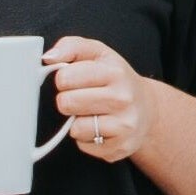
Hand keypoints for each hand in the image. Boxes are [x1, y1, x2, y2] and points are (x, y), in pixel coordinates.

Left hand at [44, 36, 152, 162]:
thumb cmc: (116, 79)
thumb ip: (71, 47)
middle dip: (69, 101)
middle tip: (83, 97)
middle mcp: (123, 98)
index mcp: (115, 72)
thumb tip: (48, 57)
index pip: (65, 77)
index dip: (64, 79)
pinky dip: (87, 138)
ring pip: (75, 128)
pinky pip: (84, 145)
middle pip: (66, 103)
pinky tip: (101, 128)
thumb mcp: (98, 54)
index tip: (75, 80)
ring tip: (93, 113)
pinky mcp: (120, 147)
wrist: (147, 108)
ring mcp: (123, 125)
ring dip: (78, 122)